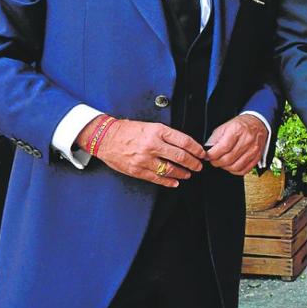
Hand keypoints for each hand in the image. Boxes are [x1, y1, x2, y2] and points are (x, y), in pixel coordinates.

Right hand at [78, 117, 204, 187]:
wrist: (105, 137)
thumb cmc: (127, 130)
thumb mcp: (150, 126)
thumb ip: (166, 135)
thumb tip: (184, 145)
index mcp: (157, 131)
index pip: (184, 141)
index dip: (196, 149)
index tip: (201, 153)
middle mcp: (152, 145)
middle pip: (180, 157)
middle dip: (193, 163)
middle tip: (198, 166)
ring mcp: (144, 159)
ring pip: (170, 169)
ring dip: (182, 173)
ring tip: (188, 174)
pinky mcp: (137, 170)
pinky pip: (157, 178)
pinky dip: (168, 181)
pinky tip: (175, 182)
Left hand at [206, 114, 268, 175]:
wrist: (257, 123)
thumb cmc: (240, 125)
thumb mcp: (225, 126)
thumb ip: (215, 139)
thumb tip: (206, 150)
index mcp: (237, 130)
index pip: (223, 147)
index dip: (212, 155)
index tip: (207, 156)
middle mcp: (247, 140)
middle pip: (228, 159)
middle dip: (217, 162)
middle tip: (214, 160)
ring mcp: (253, 149)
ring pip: (236, 166)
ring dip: (226, 167)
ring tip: (223, 163)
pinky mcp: (257, 157)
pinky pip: (244, 170)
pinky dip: (235, 171)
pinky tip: (232, 166)